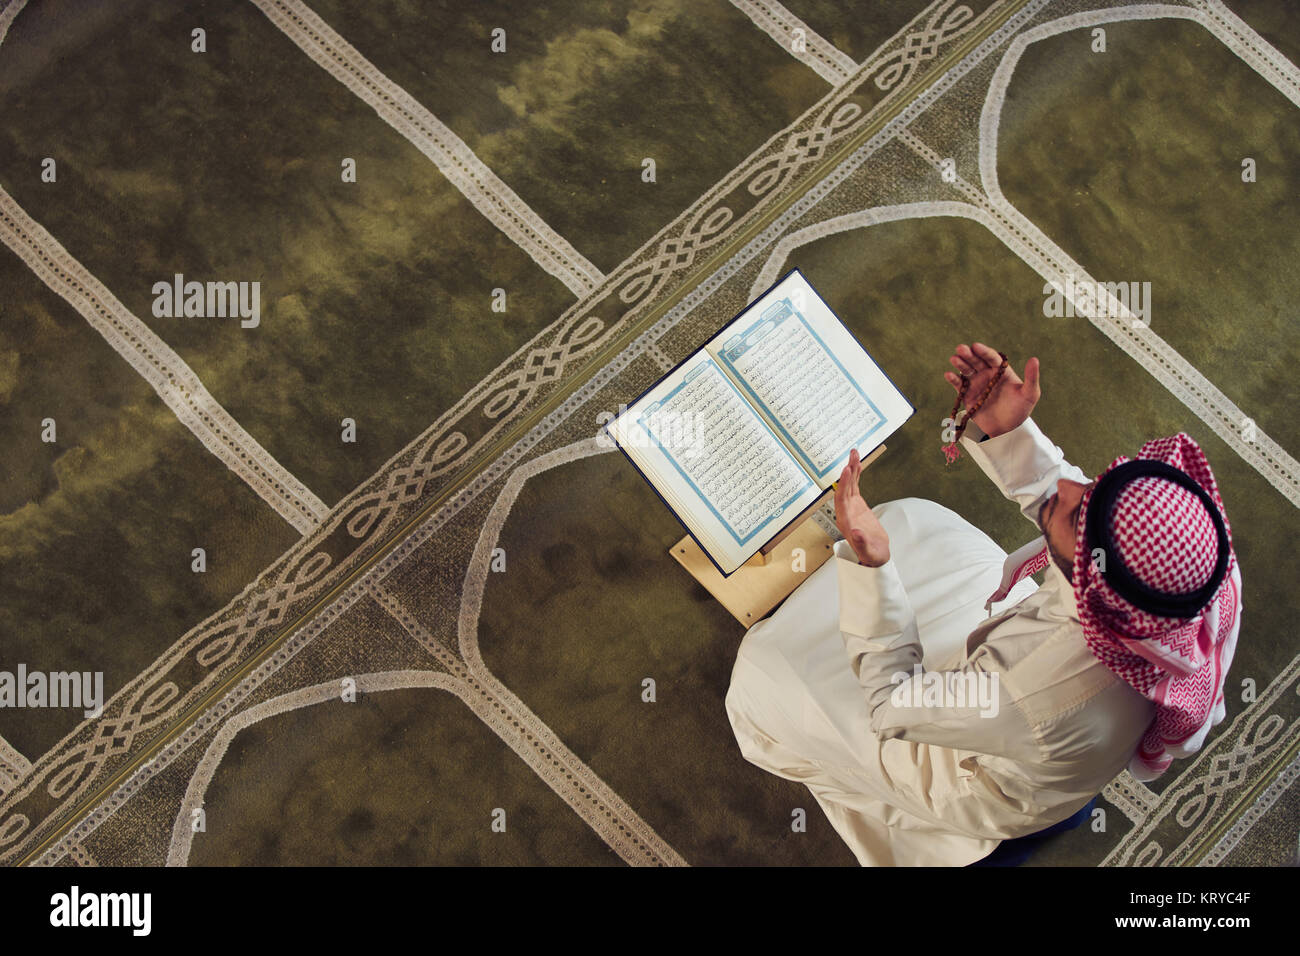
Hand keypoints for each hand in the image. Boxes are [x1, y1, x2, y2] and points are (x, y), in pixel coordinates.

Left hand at [834, 448, 889, 566]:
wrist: (874, 555)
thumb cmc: (871, 555)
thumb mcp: (868, 551)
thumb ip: (861, 543)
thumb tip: (855, 532)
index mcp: (844, 520)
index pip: (842, 499)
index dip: (844, 484)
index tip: (847, 471)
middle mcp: (845, 511)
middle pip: (844, 488)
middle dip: (848, 471)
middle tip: (853, 455)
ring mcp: (850, 507)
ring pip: (849, 484)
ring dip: (852, 469)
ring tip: (855, 453)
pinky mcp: (856, 504)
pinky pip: (855, 486)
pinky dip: (856, 475)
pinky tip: (858, 464)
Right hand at [944, 343, 1040, 438]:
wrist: (1006, 430)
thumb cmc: (1020, 410)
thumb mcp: (1030, 394)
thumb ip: (1032, 377)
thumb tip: (1034, 359)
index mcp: (1001, 371)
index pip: (991, 357)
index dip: (983, 351)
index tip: (976, 346)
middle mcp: (987, 374)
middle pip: (976, 361)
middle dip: (968, 354)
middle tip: (961, 349)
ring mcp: (976, 384)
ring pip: (966, 370)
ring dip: (960, 364)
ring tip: (954, 359)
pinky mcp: (967, 395)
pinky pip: (959, 385)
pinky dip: (953, 379)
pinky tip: (949, 374)